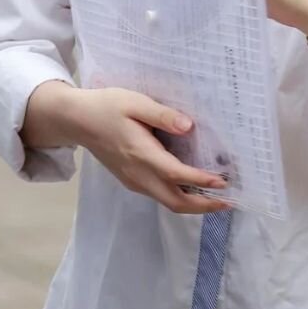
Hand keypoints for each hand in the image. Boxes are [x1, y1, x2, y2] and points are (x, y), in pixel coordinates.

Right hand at [34, 83, 228, 214]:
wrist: (76, 121)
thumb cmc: (106, 107)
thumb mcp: (135, 102)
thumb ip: (162, 115)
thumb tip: (189, 126)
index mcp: (141, 154)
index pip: (176, 175)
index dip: (201, 181)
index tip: (224, 182)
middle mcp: (138, 174)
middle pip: (176, 201)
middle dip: (205, 206)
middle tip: (231, 202)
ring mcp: (134, 181)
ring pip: (168, 202)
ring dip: (194, 205)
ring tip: (218, 198)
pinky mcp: (131, 181)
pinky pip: (160, 196)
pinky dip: (181, 198)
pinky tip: (193, 188)